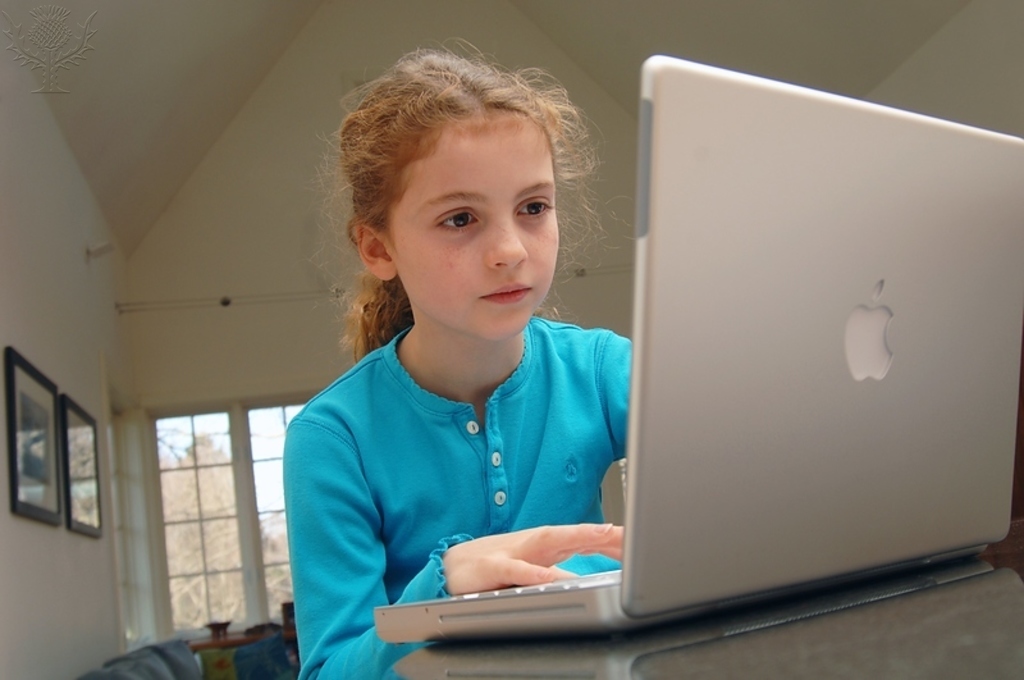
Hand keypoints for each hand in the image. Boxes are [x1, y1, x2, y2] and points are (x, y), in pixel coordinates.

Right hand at [442, 523, 622, 594]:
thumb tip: (579, 576)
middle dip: (604, 534)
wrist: (446, 568)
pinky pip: (517, 570)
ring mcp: (512, 551)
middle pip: (573, 534)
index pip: (582, 539)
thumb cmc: (488, 568)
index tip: (638, 540)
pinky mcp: (492, 567)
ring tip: (603, 536)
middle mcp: (532, 543)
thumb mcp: (527, 571)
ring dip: (577, 536)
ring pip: (549, 541)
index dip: (610, 539)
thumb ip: (552, 571)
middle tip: (633, 536)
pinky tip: (553, 576)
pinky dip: (535, 572)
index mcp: (542, 546)